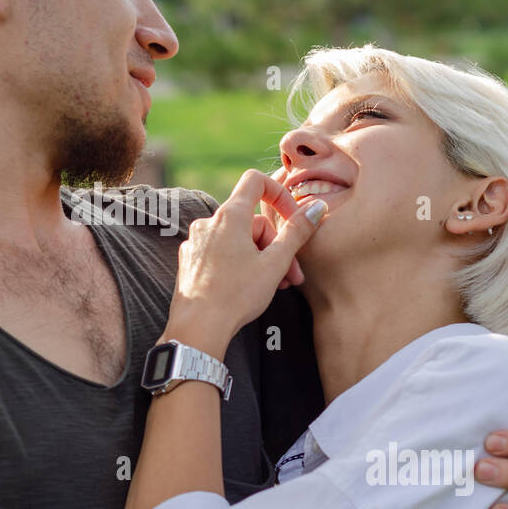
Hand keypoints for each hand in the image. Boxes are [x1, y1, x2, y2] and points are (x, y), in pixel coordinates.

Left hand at [166, 169, 325, 356]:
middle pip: (251, 221)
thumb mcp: (275, 263)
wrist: (198, 328)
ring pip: (238, 240)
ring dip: (261, 258)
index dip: (279, 193)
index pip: (255, 181)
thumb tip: (316, 207)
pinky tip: (249, 288)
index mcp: (229, 216)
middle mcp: (208, 223)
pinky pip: (221, 253)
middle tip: (292, 274)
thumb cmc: (236, 295)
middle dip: (276, 245)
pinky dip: (239, 264)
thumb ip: (297, 232)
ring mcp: (196, 242)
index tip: (292, 217)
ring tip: (276, 286)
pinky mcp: (191, 261)